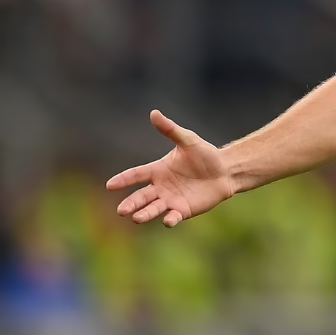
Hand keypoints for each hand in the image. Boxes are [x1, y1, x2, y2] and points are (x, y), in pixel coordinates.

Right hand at [107, 110, 235, 226]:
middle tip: (121, 211)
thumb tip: (154, 113)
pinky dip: (170, 219)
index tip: (110, 185)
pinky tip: (168, 221)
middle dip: (131, 204)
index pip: (136, 175)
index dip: (123, 180)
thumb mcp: (187, 140)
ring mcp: (171, 200)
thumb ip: (170, 129)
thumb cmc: (205, 154)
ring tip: (137, 218)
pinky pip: (174, 216)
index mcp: (158, 170)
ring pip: (153, 208)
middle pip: (141, 197)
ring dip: (145, 214)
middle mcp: (160, 187)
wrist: (225, 170)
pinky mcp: (183, 210)